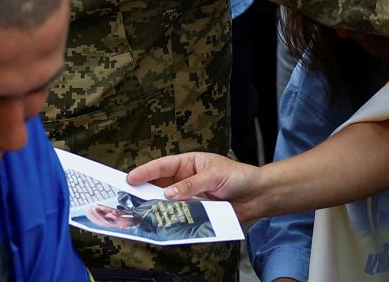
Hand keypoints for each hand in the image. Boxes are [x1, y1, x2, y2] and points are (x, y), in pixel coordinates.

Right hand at [125, 151, 266, 220]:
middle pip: (161, 185)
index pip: (162, 167)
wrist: (259, 196)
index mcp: (188, 164)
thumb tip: (168, 194)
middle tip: (129, 198)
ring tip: (145, 212)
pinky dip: (174, 219)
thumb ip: (191, 185)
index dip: (145, 172)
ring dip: (159, 207)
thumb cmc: (239, 177)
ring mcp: (191, 197)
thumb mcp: (214, 176)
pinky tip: (167, 223)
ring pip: (169, 202)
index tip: (130, 179)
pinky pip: (183, 215)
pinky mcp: (198, 212)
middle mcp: (186, 181)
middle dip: (146, 191)